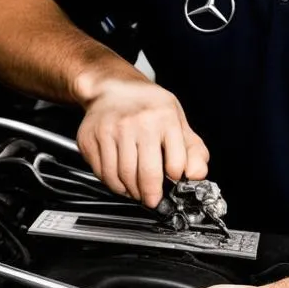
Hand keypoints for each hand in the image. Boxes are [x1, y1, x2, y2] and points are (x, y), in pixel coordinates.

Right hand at [75, 78, 209, 206]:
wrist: (113, 87)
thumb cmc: (148, 106)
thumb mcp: (178, 120)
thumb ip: (193, 150)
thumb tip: (197, 175)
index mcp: (164, 117)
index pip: (175, 164)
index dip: (176, 178)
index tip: (172, 180)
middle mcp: (136, 123)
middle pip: (146, 174)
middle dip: (152, 195)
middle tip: (153, 200)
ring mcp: (111, 130)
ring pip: (122, 178)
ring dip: (132, 192)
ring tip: (137, 190)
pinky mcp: (90, 139)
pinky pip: (103, 174)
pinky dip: (113, 184)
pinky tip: (121, 180)